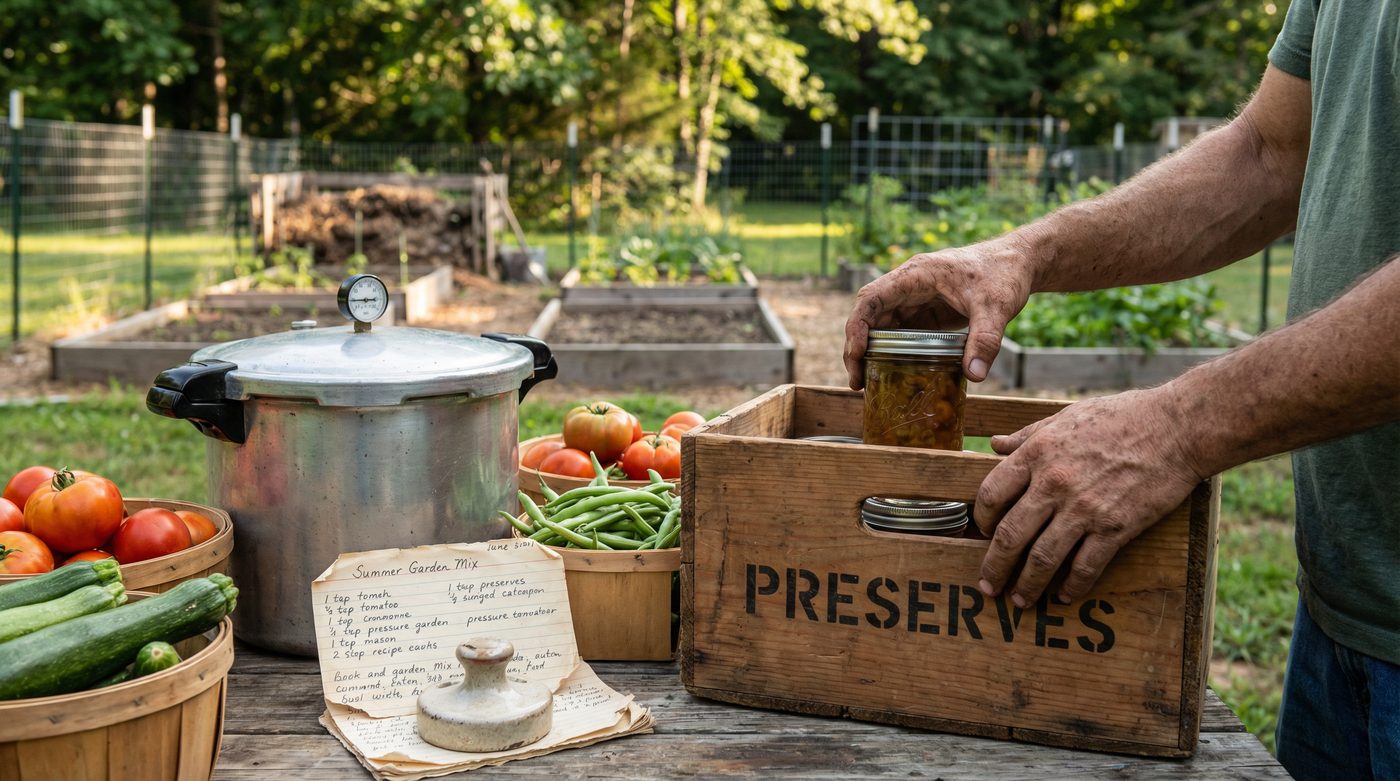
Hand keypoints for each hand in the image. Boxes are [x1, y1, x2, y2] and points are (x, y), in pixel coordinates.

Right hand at [843, 239, 1035, 388]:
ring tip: (867, 383)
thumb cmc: (1005, 272)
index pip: (871, 299)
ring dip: (871, 352)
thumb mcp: (996, 306)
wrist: (1020, 262)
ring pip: (882, 325)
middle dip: (857, 347)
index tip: (857, 356)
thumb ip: (985, 339)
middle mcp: (909, 285)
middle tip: (858, 382)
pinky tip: (891, 373)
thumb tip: (974, 375)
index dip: (857, 327)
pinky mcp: (928, 312)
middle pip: (869, 315)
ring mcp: (917, 299)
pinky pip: (901, 332)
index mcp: (915, 275)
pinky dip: (891, 352)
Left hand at [974, 387, 1203, 604]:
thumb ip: (1027, 435)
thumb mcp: (1065, 417)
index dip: (981, 518)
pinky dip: (1072, 586)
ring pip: (1043, 558)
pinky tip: (1065, 596)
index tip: (982, 531)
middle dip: (994, 566)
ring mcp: (1085, 509)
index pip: (991, 494)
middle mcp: (1055, 484)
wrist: (1177, 428)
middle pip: (1010, 535)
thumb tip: (994, 444)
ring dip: (1027, 585)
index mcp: (1038, 453)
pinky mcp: (1116, 528)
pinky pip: (1086, 566)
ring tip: (1019, 600)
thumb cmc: (1122, 416)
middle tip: (986, 584)